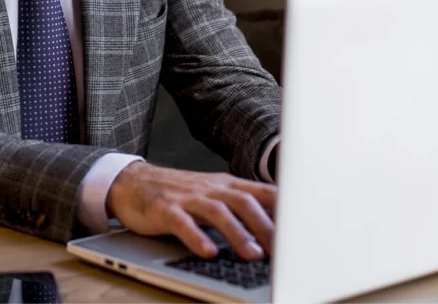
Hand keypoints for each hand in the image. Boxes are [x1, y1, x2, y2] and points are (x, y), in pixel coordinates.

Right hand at [106, 162, 275, 260]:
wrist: (133, 182)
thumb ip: (242, 206)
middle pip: (244, 202)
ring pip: (218, 212)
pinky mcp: (164, 209)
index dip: (284, 209)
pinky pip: (183, 223)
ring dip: (238, 234)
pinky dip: (197, 237)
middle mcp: (210, 188)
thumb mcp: (214, 194)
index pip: (262, 192)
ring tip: (252, 254)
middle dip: (266, 226)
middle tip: (283, 250)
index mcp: (226, 185)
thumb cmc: (180, 193)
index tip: (304, 229)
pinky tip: (208, 251)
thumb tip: (279, 226)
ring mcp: (187, 198)